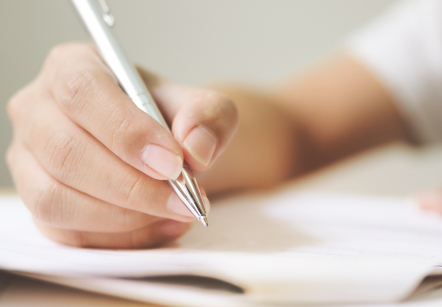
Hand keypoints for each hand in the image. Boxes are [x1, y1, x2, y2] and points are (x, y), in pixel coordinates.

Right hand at [6, 43, 237, 247]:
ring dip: (124, 217)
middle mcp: (39, 110)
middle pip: (66, 153)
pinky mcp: (38, 200)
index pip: (83, 93)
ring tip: (175, 212)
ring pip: (57, 199)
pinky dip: (118, 238)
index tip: (173, 163)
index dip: (127, 133)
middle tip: (184, 200)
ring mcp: (29, 159)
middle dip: (133, 187)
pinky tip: (159, 225)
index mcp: (72, 67)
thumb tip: (196, 148)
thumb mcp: (202, 107)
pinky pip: (65, 232)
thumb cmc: (169, 119)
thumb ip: (210, 116)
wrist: (160, 147)